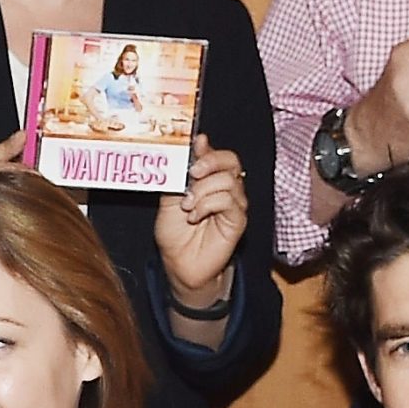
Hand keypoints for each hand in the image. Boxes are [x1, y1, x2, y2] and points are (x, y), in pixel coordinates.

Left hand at [154, 138, 247, 310]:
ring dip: (203, 190)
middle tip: (192, 173)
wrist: (178, 263)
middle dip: (210, 162)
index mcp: (210, 179)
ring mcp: (234, 204)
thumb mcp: (170, 196)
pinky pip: (229, 201)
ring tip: (187, 206)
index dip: (207, 149)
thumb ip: (182, 172)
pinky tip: (195, 216)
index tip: (195, 146)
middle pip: (231, 161)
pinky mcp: (238, 221)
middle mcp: (226, 188)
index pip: (218, 154)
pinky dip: (208, 205)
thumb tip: (195, 144)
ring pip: (228, 181)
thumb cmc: (175, 232)